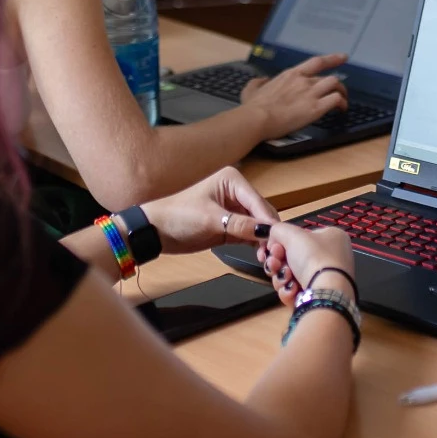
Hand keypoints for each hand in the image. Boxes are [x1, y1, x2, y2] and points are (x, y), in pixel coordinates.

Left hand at [139, 167, 279, 255]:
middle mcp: (237, 192)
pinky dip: (255, 245)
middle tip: (276, 251)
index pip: (258, 201)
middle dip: (268, 231)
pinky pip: (249, 235)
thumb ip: (240, 225)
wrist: (156, 231)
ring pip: (258, 225)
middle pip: (262, 213)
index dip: (269, 221)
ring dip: (264, 240)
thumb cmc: (178, 216)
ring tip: (269, 256)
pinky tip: (260, 255)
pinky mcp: (231, 226)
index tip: (281, 239)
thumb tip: (266, 231)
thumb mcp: (210, 219)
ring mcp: (234, 210)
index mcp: (233, 180)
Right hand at [240, 54, 348, 137]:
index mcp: (290, 75)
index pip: (317, 62)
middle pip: (329, 77)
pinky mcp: (315, 109)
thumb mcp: (252, 89)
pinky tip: (341, 110)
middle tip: (340, 92)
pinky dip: (341, 103)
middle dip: (337, 85)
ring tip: (343, 102)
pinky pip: (336, 100)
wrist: (257, 119)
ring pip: (336, 85)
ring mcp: (310, 94)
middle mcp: (303, 81)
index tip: (342, 57)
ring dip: (342, 92)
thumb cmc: (253, 107)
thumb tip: (263, 81)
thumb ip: (259, 82)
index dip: (332, 59)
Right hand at [256, 222, 355, 307]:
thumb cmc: (314, 257)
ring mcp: (325, 278)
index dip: (282, 242)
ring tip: (285, 278)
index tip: (272, 248)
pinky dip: (289, 291)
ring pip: (291, 276)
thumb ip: (278, 230)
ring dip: (282, 277)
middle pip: (292, 258)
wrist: (326, 292)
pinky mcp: (318, 297)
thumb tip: (272, 239)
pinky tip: (292, 290)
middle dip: (278, 262)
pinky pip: (296, 291)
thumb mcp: (292, 234)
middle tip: (274, 263)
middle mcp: (330, 257)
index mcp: (331, 237)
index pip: (300, 238)